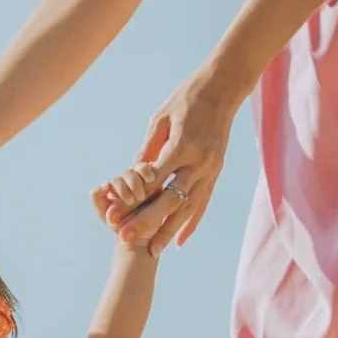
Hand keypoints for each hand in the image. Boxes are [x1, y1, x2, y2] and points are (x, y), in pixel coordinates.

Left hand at [94, 67, 246, 249]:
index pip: (153, 180)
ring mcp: (212, 168)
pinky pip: (204, 202)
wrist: (224, 87)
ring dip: (170, 230)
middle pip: (170, 199)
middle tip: (125, 239)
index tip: (113, 214)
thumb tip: (128, 176)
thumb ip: (147, 150)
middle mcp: (200, 161)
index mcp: (183, 145)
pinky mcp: (217, 171)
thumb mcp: (159, 120)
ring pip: (189, 207)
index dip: (132, 199)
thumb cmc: (186, 99)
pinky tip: (180, 241)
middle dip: (146, 221)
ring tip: (153, 250)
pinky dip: (192, 222)